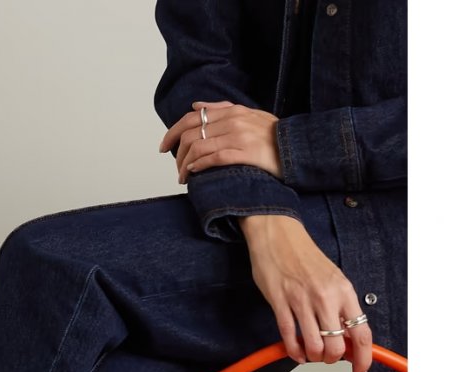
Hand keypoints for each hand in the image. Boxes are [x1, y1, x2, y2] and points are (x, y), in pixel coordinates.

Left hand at [159, 101, 281, 183]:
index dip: (173, 132)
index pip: (192, 118)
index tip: (164, 147)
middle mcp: (232, 121)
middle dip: (176, 152)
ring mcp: (238, 136)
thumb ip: (222, 109)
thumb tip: (196, 106)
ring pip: (198, 146)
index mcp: (231, 111)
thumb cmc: (272, 136)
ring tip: (183, 177)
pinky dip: (199, 165)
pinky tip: (194, 173)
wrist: (296, 148)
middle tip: (175, 169)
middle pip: (191, 133)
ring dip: (185, 164)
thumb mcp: (249, 115)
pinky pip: (214, 158)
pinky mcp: (245, 153)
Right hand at [239, 215, 372, 371]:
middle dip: (331, 359)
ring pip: (313, 346)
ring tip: (309, 353)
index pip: (361, 333)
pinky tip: (296, 352)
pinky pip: (290, 337)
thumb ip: (340, 307)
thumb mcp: (333, 279)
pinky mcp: (280, 303)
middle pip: (337, 346)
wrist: (278, 236)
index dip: (363, 358)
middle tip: (326, 357)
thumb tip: (347, 336)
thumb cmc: (304, 257)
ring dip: (312, 357)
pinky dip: (294, 352)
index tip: (361, 370)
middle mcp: (326, 298)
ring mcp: (302, 301)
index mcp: (343, 291)